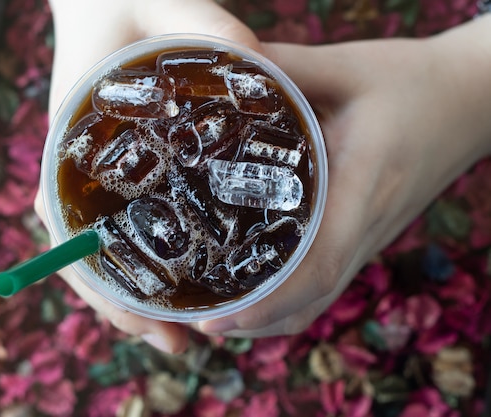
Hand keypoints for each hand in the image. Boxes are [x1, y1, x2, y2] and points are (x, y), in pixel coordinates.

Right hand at [35, 0, 259, 352]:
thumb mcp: (163, 4)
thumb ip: (205, 26)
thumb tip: (262, 66)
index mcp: (73, 139)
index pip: (66, 222)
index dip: (96, 278)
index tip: (138, 315)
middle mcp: (79, 167)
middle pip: (86, 253)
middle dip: (124, 305)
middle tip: (174, 343)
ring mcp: (98, 175)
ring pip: (105, 250)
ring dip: (137, 297)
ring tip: (181, 336)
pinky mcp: (121, 174)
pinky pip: (126, 228)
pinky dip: (148, 265)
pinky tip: (183, 285)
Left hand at [196, 16, 490, 336]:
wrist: (468, 101)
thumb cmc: (410, 82)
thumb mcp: (347, 66)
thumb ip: (285, 66)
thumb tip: (223, 65)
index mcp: (360, 186)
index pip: (316, 265)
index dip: (267, 302)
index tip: (216, 319)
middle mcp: (366, 225)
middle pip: (312, 300)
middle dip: (254, 323)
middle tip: (198, 322)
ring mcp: (370, 237)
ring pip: (320, 301)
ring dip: (270, 320)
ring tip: (218, 317)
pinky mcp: (368, 235)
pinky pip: (328, 283)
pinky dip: (291, 301)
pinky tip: (256, 290)